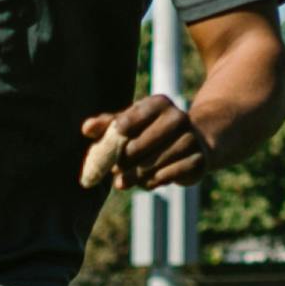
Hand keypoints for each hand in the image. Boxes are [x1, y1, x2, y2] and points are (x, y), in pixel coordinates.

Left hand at [80, 95, 214, 191]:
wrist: (196, 143)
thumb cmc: (152, 132)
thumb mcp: (130, 124)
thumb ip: (107, 125)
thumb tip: (86, 129)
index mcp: (158, 103)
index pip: (126, 122)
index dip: (113, 139)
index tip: (107, 150)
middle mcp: (178, 117)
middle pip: (137, 146)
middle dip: (121, 162)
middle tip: (113, 171)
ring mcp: (190, 139)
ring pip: (150, 164)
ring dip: (134, 176)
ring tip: (125, 179)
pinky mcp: (198, 161)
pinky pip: (165, 177)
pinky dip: (151, 182)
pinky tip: (145, 182)